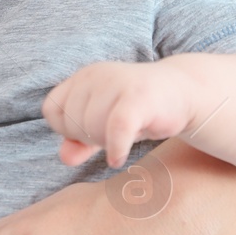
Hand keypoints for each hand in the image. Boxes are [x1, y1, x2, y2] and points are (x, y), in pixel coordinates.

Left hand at [43, 59, 199, 167]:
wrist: (183, 92)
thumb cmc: (139, 110)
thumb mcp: (104, 125)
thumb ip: (80, 141)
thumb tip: (65, 159)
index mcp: (82, 77)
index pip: (52, 110)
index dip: (66, 130)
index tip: (90, 133)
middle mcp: (95, 75)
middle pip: (72, 123)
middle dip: (91, 138)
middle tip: (115, 133)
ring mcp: (116, 83)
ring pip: (92, 128)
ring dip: (106, 143)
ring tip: (125, 134)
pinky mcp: (138, 97)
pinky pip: (116, 129)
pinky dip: (115, 148)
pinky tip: (119, 157)